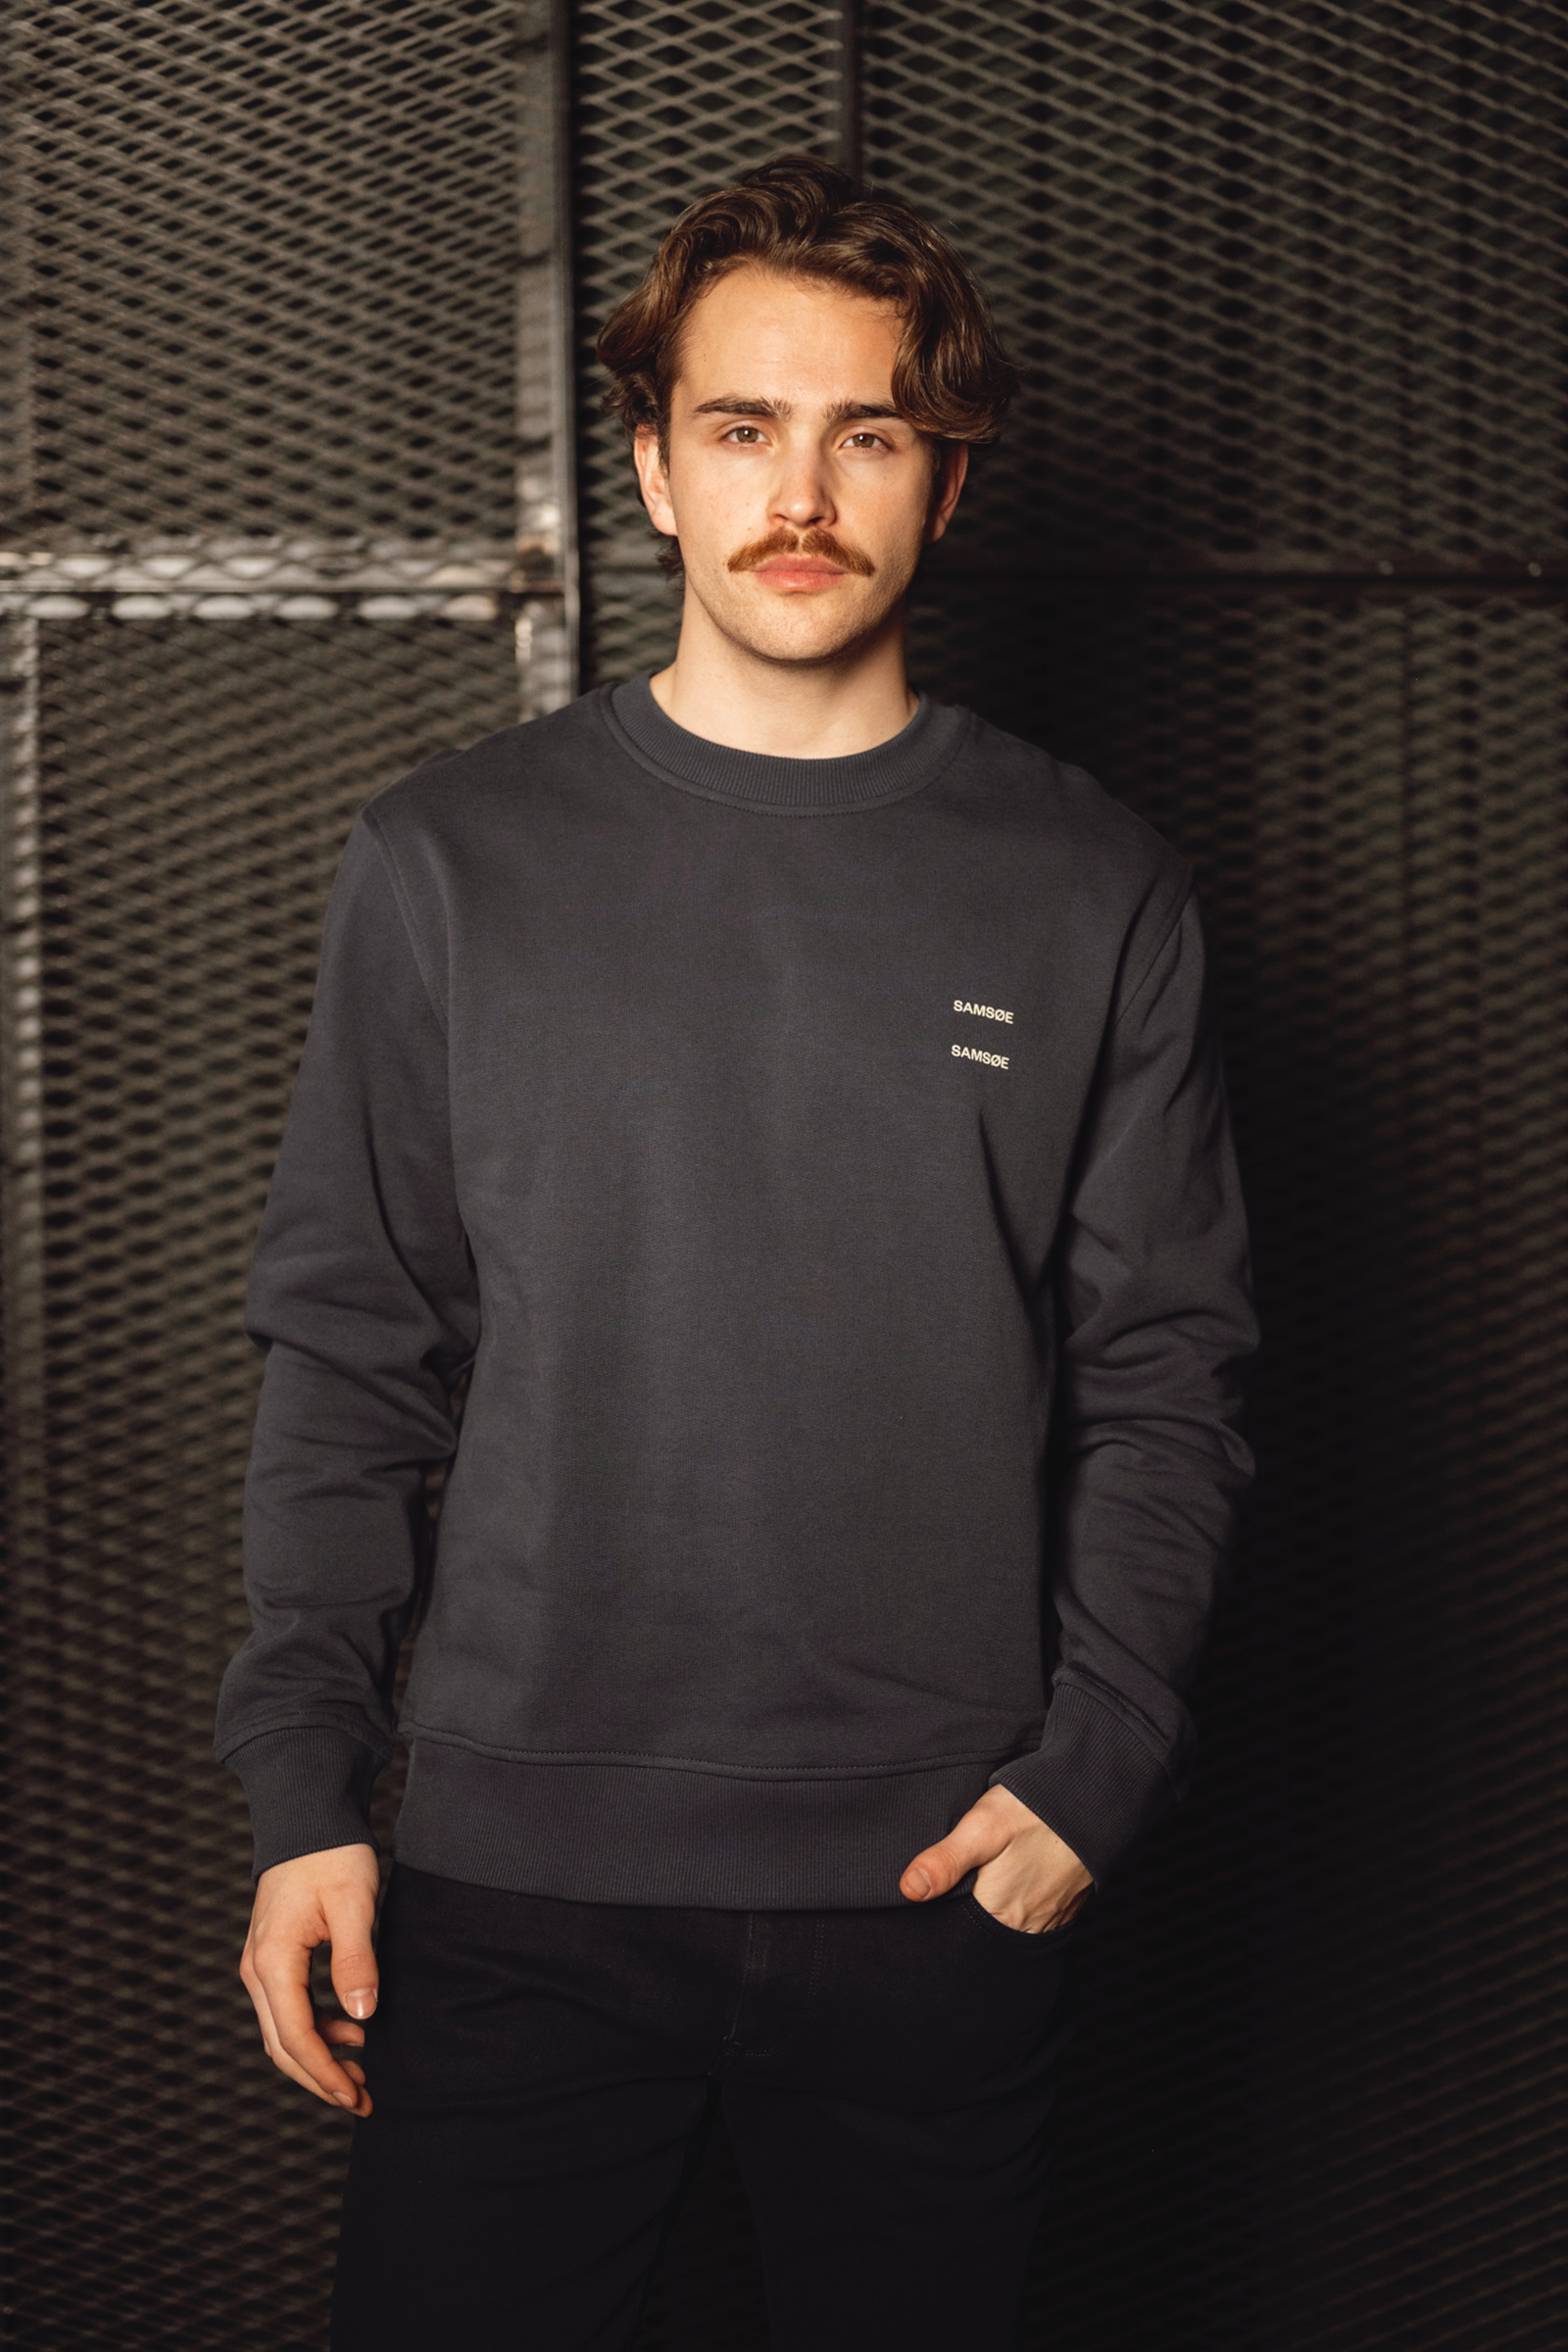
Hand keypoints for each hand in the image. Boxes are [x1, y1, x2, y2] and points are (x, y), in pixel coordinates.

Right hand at [239, 1843, 381, 2114]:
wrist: (308, 1816)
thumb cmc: (332, 1854)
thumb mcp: (353, 1905)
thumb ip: (355, 1961)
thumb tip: (361, 2016)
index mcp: (273, 1962)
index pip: (296, 2037)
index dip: (324, 2072)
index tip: (354, 2096)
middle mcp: (258, 1970)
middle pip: (283, 2046)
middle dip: (320, 2079)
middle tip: (361, 2100)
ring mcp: (262, 1965)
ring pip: (284, 2032)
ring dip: (319, 2057)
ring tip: (362, 2073)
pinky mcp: (274, 1959)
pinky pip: (290, 2009)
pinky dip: (318, 2030)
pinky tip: (351, 2031)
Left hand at [900, 1786, 1092, 1932]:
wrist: (1097, 1797)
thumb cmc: (1038, 1811)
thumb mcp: (982, 1827)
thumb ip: (946, 1860)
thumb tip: (909, 1890)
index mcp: (1000, 1912)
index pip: (960, 1932)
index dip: (942, 1917)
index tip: (932, 1896)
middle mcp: (1027, 1924)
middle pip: (985, 1929)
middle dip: (967, 1913)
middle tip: (959, 1880)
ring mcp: (1051, 1914)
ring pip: (1010, 1921)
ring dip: (994, 1906)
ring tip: (984, 1878)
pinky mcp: (1067, 1901)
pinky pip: (1035, 1912)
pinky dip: (1020, 1899)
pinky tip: (1014, 1874)